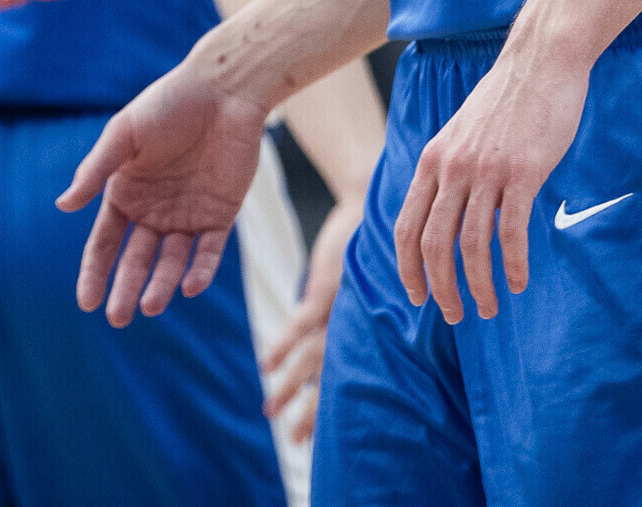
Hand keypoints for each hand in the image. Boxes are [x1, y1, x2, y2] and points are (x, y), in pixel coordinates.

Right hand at [59, 54, 277, 325]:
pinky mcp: (221, 213)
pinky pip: (210, 250)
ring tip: (152, 304)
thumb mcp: (125, 133)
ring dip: (162, 284)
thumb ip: (97, 170)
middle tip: (118, 318)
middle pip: (136, 260)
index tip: (86, 302)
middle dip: (126, 289)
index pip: (105, 243)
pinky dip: (201, 270)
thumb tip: (63, 205)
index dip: (94, 273)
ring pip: (172, 261)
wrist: (225, 87)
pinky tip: (190, 286)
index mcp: (125, 193)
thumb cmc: (169, 104)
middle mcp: (154, 211)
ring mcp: (188, 214)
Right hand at [262, 198, 360, 442]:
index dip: (339, 403)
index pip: (355, 373)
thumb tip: (369, 337)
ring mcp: (339, 307)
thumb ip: (367, 310)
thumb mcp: (375, 281)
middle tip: (296, 441)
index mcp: (369, 325)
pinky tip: (266, 365)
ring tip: (271, 412)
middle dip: (312, 409)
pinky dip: (283, 345)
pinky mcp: (324, 287)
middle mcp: (356, 323)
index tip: (323, 432)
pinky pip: (301, 324)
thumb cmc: (374, 240)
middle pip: (332, 375)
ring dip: (291, 385)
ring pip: (313, 358)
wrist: (368, 200)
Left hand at [391, 43, 588, 322]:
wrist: (540, 59)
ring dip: (478, 285)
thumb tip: (448, 212)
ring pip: (472, 244)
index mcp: (433, 160)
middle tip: (455, 314)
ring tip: (487, 307)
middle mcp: (452, 168)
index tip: (416, 296)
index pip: (407, 226)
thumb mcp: (461, 132)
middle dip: (441, 288)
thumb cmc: (506, 99)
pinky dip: (512, 264)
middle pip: (434, 244)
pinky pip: (512, 231)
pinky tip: (518, 282)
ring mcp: (487, 170)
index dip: (407, 267)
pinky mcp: (523, 171)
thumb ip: (450, 169)